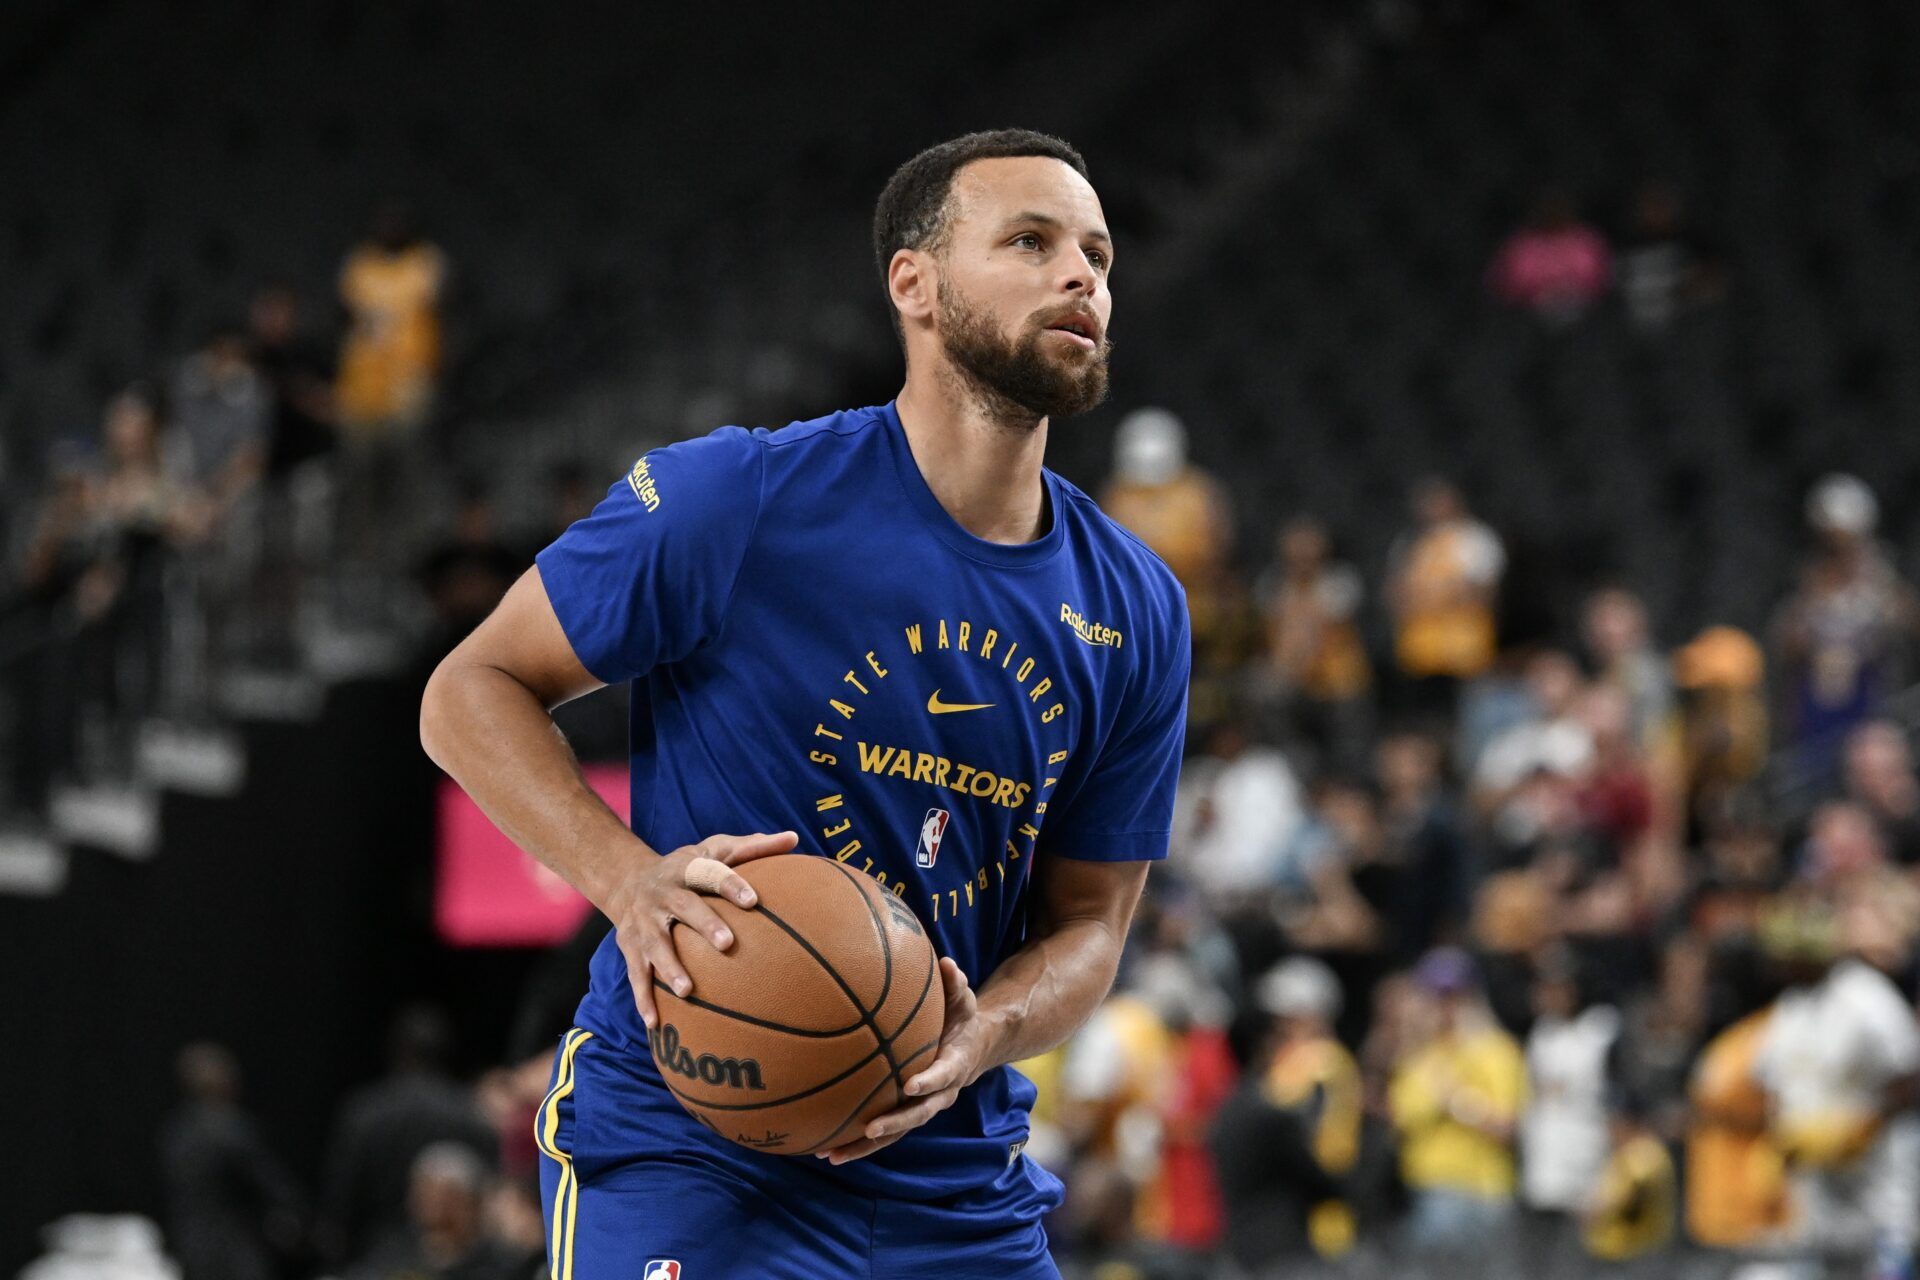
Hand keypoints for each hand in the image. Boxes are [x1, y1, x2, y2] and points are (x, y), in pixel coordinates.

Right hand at [609, 830, 797, 1030]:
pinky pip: (636, 974)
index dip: (731, 885)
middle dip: (704, 925)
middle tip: (727, 945)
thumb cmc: (688, 869)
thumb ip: (753, 847)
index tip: (753, 900)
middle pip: (684, 907)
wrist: (627, 880)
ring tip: (687, 991)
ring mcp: (644, 921)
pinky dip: (643, 999)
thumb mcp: (715, 850)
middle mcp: (663, 894)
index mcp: (687, 869)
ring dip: (669, 967)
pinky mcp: (630, 946)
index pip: (711, 873)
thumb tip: (795, 838)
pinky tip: (654, 1022)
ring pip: (656, 943)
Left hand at [816, 957, 985, 1164]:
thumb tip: (947, 963)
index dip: (929, 1081)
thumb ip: (956, 984)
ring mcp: (923, 1107)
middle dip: (894, 1124)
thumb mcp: (964, 1000)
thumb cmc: (962, 1019)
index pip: (943, 1075)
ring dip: (865, 1146)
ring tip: (832, 1155)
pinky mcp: (907, 1113)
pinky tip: (825, 1149)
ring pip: (897, 1133)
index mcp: (955, 1065)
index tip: (909, 1085)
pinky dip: (857, 1144)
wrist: (972, 1048)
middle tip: (869, 1129)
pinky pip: (884, 1133)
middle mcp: (940, 1094)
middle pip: (918, 1115)